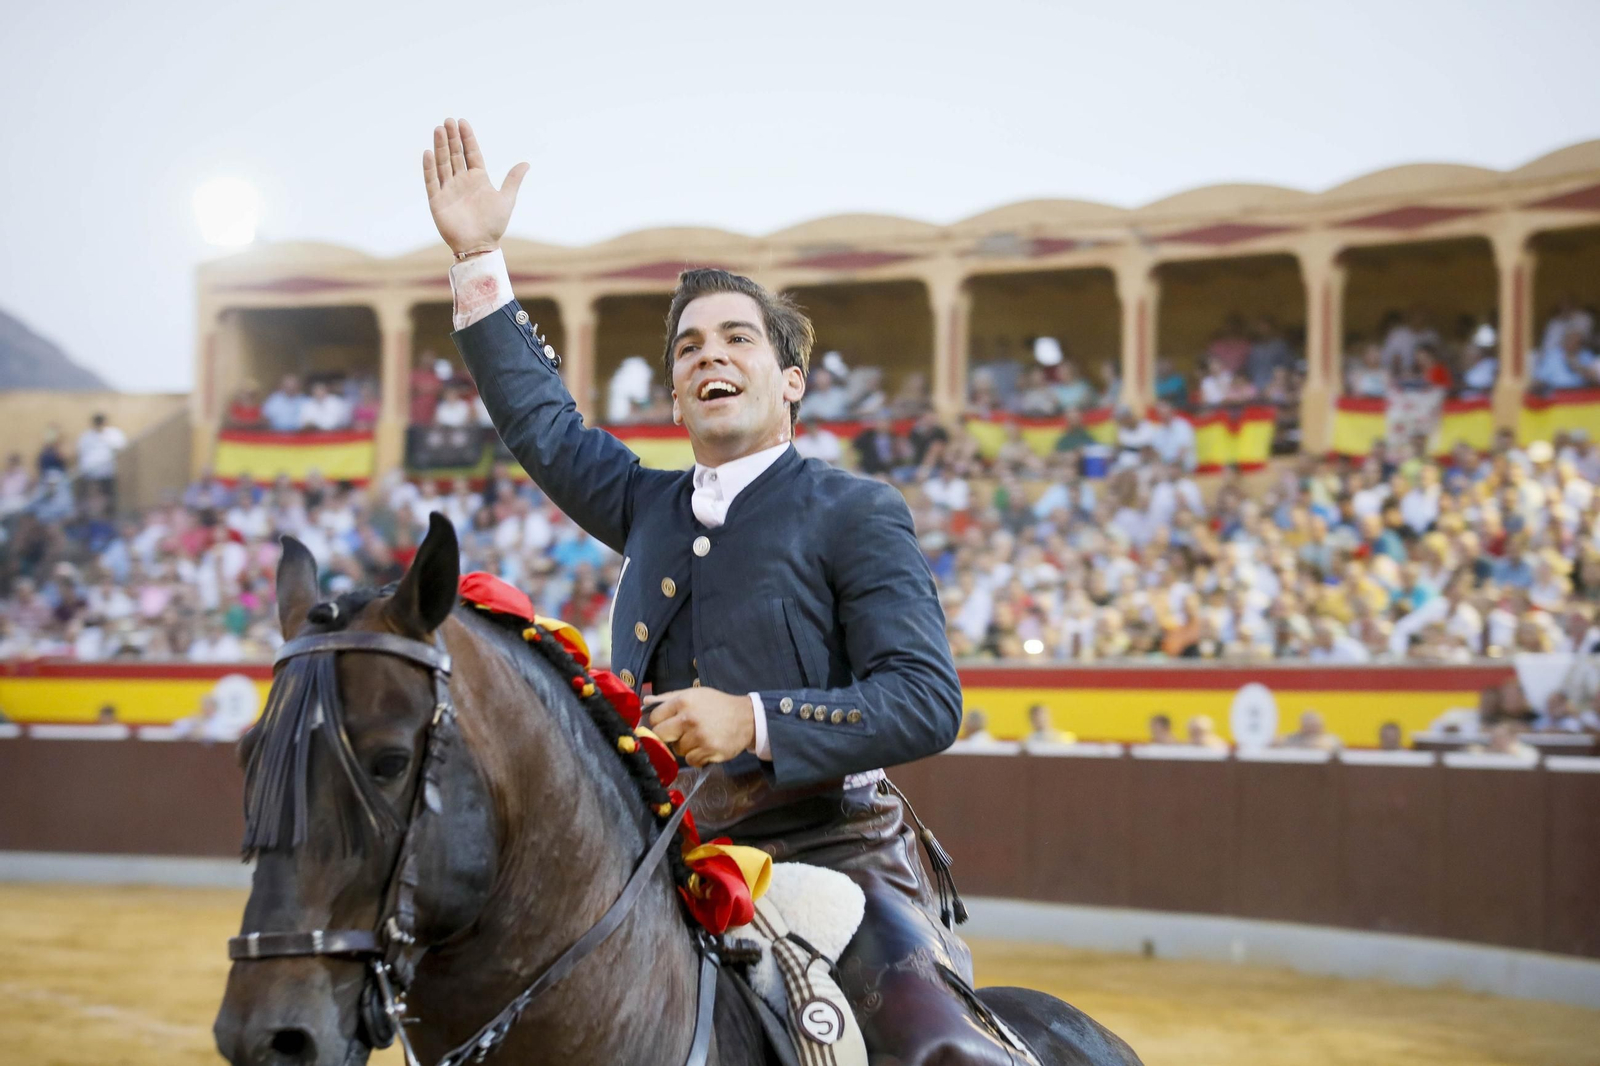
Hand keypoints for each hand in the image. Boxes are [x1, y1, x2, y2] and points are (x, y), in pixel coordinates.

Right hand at [422, 118, 528, 255]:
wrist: (480, 245)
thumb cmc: (494, 224)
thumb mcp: (506, 199)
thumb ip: (513, 180)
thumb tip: (526, 163)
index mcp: (478, 179)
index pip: (471, 153)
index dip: (466, 138)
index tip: (462, 122)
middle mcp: (462, 181)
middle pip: (455, 154)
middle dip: (451, 138)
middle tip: (448, 121)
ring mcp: (448, 189)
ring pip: (443, 163)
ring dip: (440, 147)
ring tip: (438, 130)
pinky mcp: (437, 200)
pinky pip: (432, 181)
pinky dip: (429, 168)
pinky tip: (428, 153)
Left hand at [646, 687, 755, 767]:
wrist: (747, 718)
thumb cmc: (717, 705)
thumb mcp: (694, 694)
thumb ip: (668, 698)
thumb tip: (645, 702)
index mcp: (683, 702)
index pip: (655, 718)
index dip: (659, 723)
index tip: (667, 725)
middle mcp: (689, 718)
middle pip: (661, 736)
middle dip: (668, 737)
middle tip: (681, 734)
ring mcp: (699, 736)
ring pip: (677, 750)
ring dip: (685, 747)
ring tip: (699, 738)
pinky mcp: (709, 751)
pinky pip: (691, 761)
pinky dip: (697, 757)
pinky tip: (706, 747)